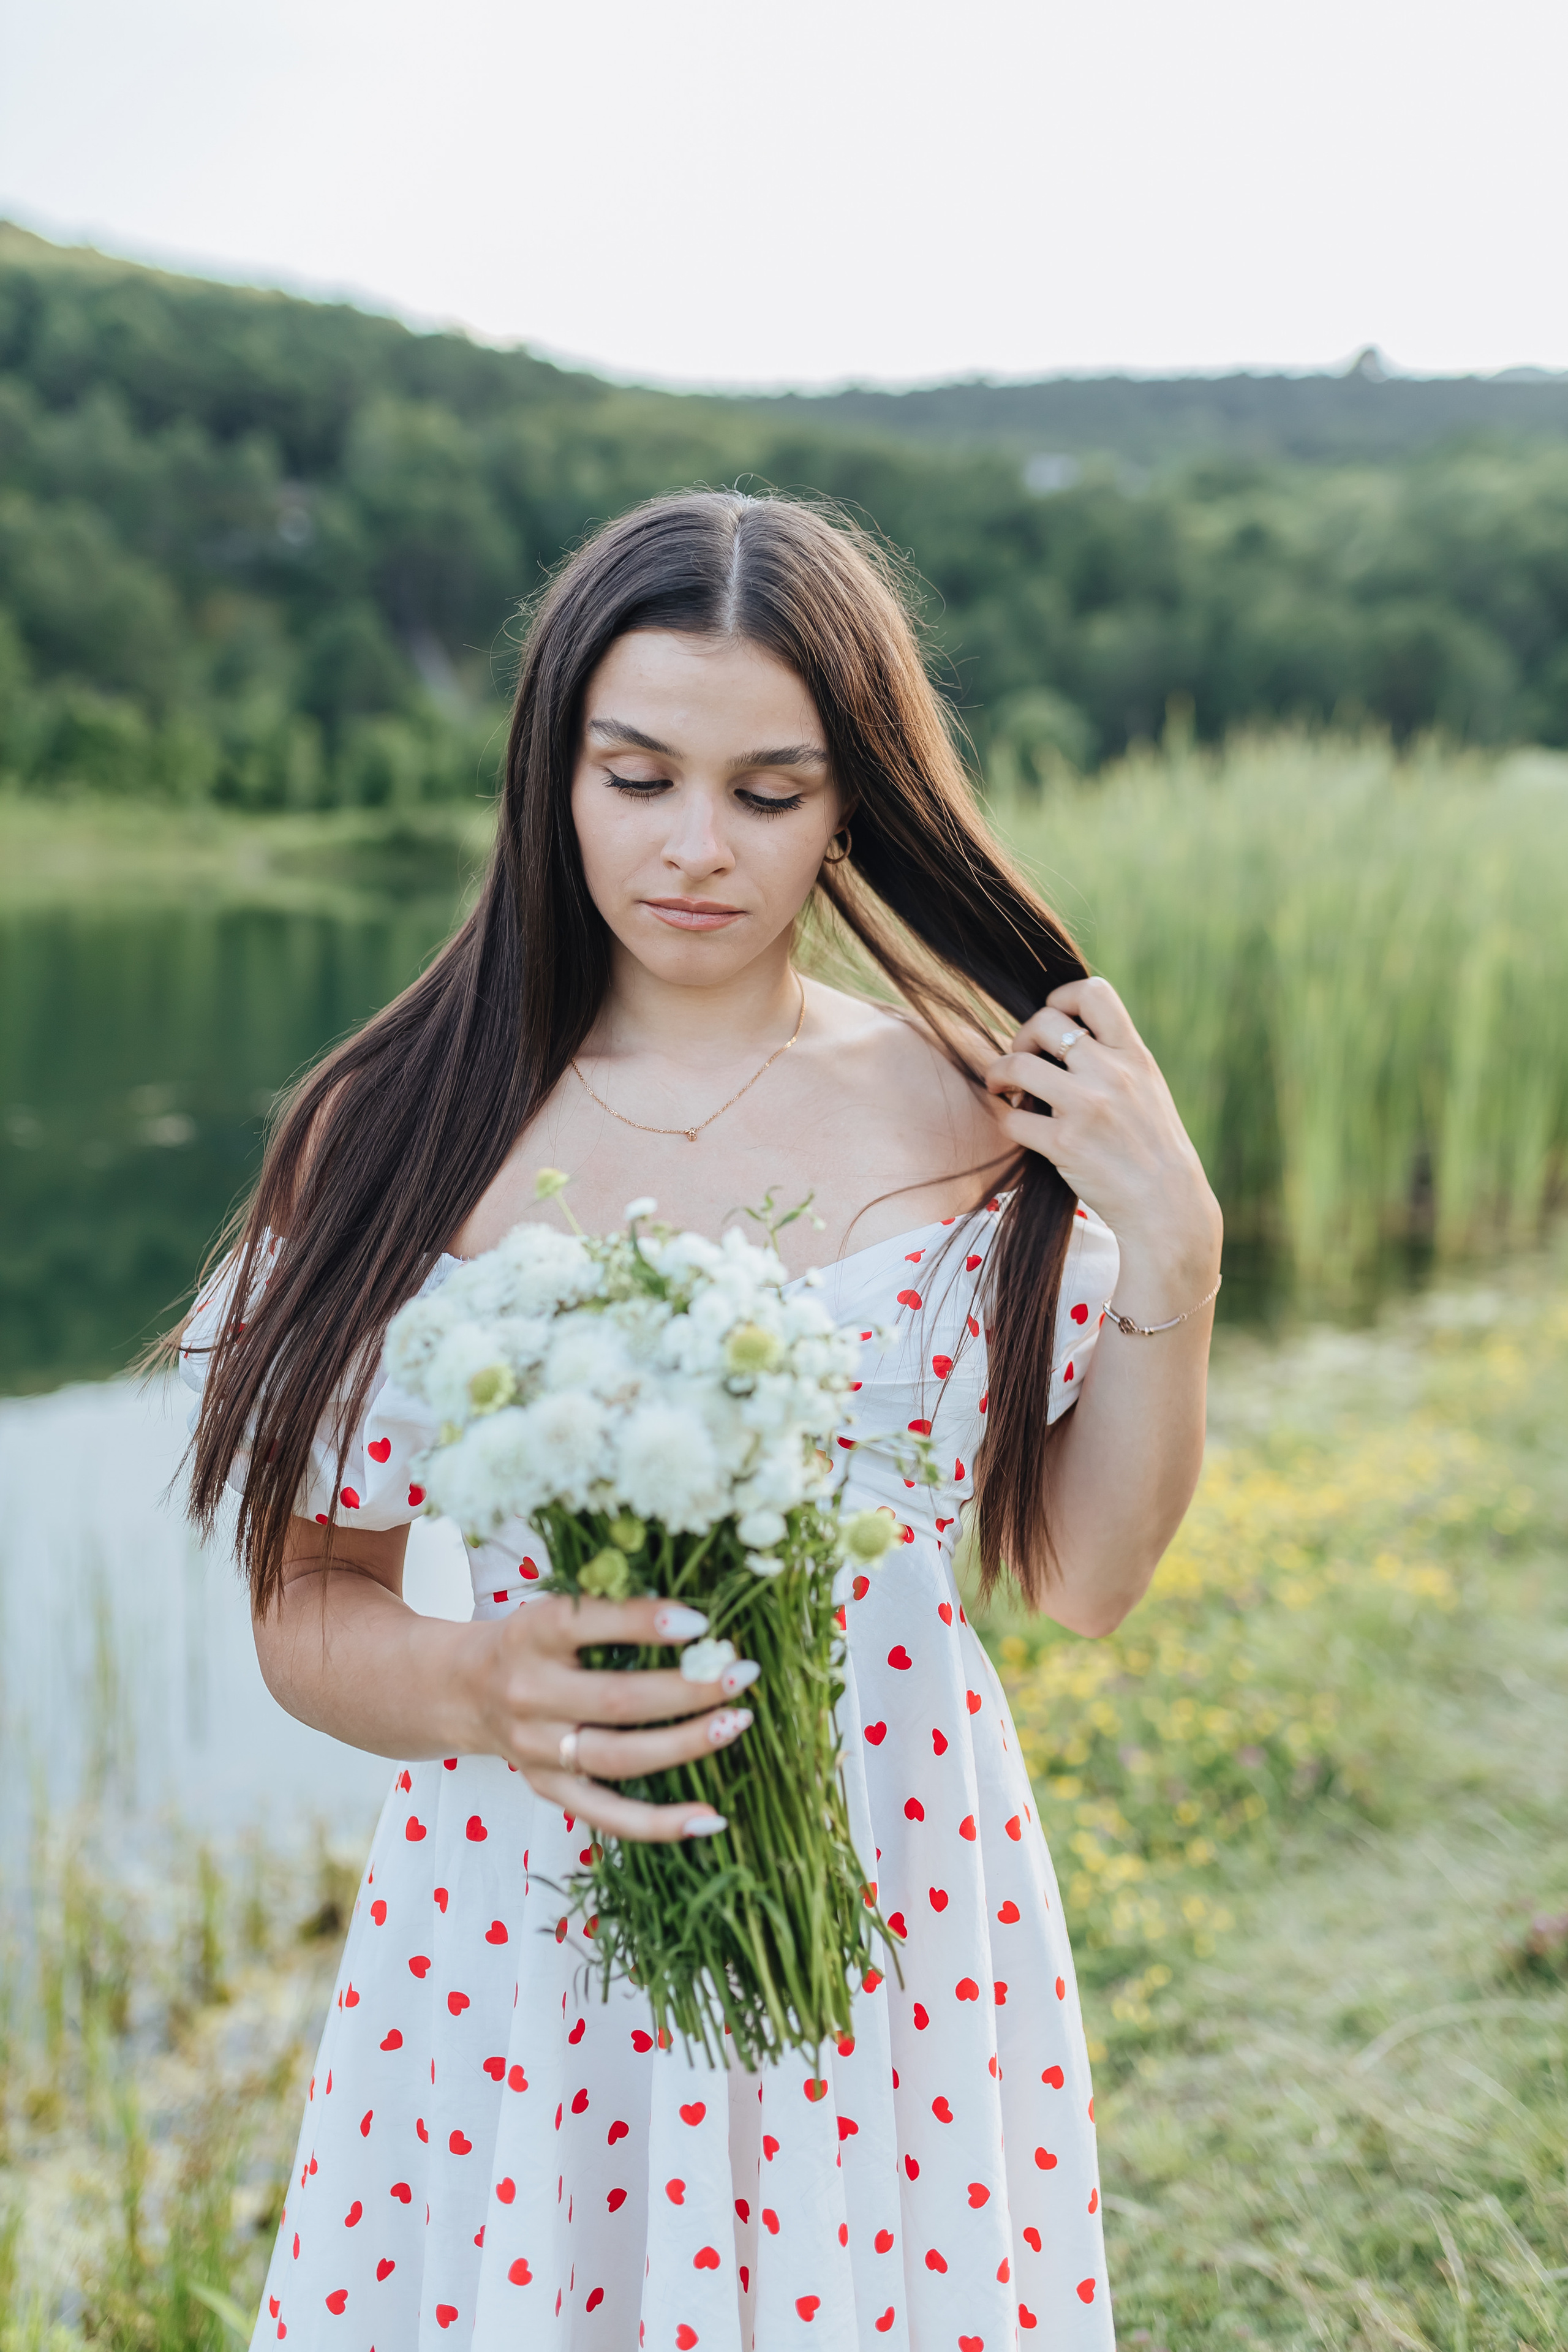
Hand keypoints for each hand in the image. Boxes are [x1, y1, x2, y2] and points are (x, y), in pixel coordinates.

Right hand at [467, 1593, 757, 1843]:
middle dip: (687, 1689)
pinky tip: (711, 1818)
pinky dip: (661, 1823)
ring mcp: (537, 1749)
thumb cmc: (532, 1639)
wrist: (462, 1689)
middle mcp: (529, 1693)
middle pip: (616, 1700)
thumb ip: (610, 1606)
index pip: (587, 1624)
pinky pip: (609, 1815)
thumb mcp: (555, 1607)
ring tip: (738, 1722)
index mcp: (531, 1635)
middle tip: (742, 1673)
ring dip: (686, 1744)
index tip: (701, 1622)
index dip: (644, 1623)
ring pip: (619, 1758)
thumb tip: (696, 1615)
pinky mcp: (548, 1789)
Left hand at [983, 976, 1221, 1299]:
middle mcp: (1112, 1073)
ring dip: (999, 1073)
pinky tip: (1018, 1125)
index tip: (1052, 1019)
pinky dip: (1008, 1119)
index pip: (1094, 992)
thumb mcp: (1147, 1088)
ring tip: (1001, 1087)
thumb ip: (1114, 1057)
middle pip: (1045, 1022)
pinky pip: (1013, 1118)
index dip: (1062, 997)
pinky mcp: (1064, 1144)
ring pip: (1018, 1065)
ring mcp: (1087, 1107)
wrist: (1168, 1206)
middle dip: (1023, 1037)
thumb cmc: (1153, 1147)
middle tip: (1021, 1060)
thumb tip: (1063, 1032)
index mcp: (1135, 1054)